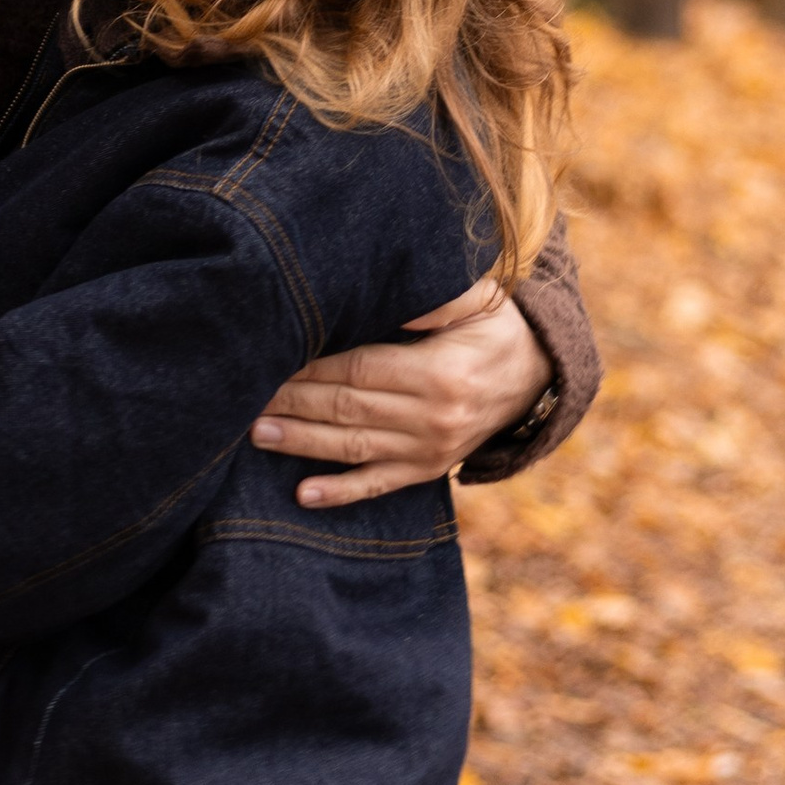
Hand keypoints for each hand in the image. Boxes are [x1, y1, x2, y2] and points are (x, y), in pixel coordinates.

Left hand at [252, 271, 553, 508]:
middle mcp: (433, 419)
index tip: (273, 357)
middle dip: (295, 402)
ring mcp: (430, 451)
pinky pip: (379, 485)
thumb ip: (436, 296)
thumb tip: (393, 288)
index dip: (314, 366)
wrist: (538, 377)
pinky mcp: (428, 471)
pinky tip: (303, 495)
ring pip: (354, 449)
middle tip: (246, 396)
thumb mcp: (479, 301)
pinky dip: (340, 493)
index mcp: (439, 374)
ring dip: (302, 443)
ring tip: (257, 434)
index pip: (361, 370)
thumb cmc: (496, 329)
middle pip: (349, 410)